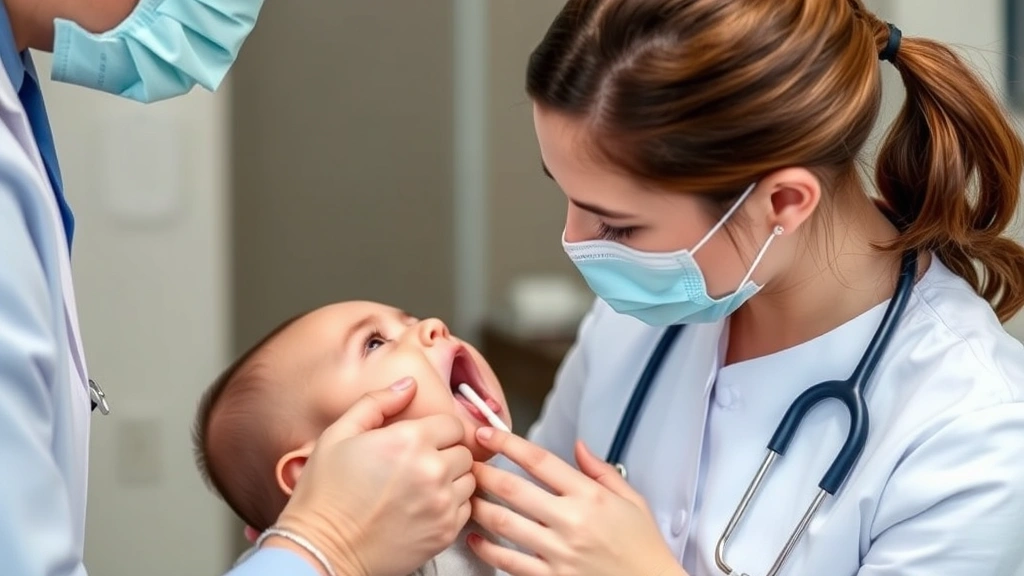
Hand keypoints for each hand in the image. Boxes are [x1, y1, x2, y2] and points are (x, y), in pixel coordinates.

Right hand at [269, 378, 475, 575]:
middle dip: (446, 453)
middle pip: (463, 451)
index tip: (422, 440)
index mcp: (409, 440)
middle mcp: (432, 470)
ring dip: (451, 479)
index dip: (437, 430)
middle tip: (418, 464)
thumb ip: (377, 402)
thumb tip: (408, 385)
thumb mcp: (339, 434)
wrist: (322, 549)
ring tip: (421, 486)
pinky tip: (424, 506)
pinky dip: (450, 505)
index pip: (453, 424)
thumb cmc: (325, 494)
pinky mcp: (445, 532)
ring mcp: (442, 504)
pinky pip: (465, 508)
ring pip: (468, 480)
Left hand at [468, 429, 685, 575]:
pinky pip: (508, 561)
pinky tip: (477, 538)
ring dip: (479, 506)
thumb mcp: (632, 500)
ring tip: (467, 495)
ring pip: (503, 523)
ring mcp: (558, 552)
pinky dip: (487, 549)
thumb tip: (578, 446)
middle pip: (513, 488)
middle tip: (468, 463)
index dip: (507, 443)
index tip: (487, 433)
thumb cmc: (643, 549)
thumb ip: (601, 470)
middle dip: (483, 472)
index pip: (539, 460)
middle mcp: (571, 521)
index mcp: (590, 496)